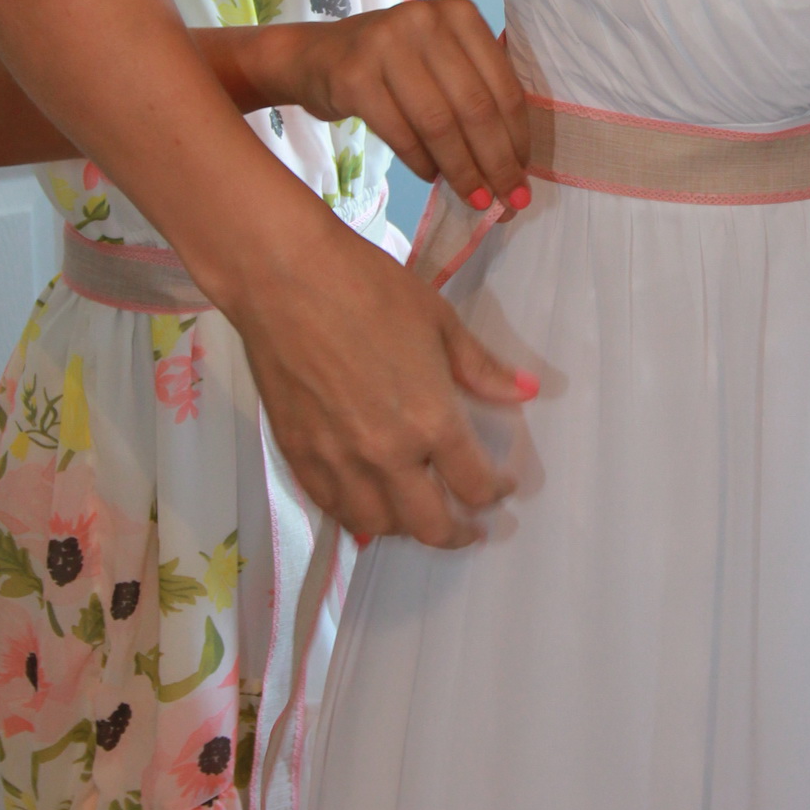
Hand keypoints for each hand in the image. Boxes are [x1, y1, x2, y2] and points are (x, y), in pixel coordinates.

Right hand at [230, 197, 535, 547]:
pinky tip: (366, 501)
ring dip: (405, 527)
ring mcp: (337, 460)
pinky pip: (331, 507)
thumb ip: (480, 368)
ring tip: (417, 514)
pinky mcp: (298, 454)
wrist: (283, 277)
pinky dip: (355, 513)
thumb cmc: (367, 288)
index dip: (496, 491)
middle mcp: (387, 454)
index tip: (501, 485)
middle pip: (430, 525)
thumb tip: (526, 391)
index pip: (475, 484)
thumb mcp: (438, 321)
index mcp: (431, 421)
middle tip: (469, 527)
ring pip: (377, 525)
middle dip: (458, 533)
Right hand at [278, 0, 531, 213]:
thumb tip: (515, 165)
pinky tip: (432, 177)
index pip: (502, 86)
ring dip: (461, 170)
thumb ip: (477, 93)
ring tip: (474, 198)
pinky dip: (421, 162)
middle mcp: (424, 20)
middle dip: (496, 162)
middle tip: (508, 200)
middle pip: (474, 107)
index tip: (523, 176)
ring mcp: (385, 45)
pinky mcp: (354, 75)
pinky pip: (400, 132)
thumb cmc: (392, 64)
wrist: (316, 57)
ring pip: (439, 124)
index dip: (517, 139)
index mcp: (460, 13)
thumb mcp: (440, 58)